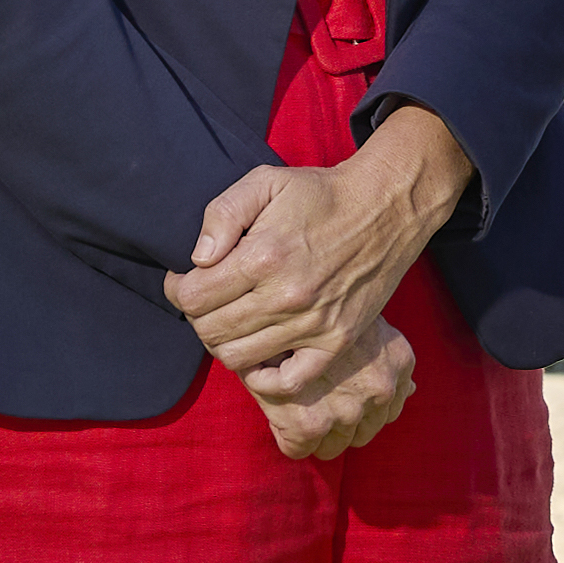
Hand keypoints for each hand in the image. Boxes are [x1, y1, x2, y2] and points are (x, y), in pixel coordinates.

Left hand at [164, 113, 470, 461]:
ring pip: (238, 358)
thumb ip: (223, 213)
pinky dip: (264, 377)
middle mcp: (286, 296)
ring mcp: (313, 323)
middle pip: (210, 331)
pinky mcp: (337, 340)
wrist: (386, 208)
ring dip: (223, 342)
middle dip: (197, 316)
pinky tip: (259, 355)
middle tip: (206, 299)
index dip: (178, 289)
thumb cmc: (321, 194)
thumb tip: (198, 258)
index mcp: (263, 257)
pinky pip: (289, 381)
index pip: (193, 298)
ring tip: (230, 321)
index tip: (184, 280)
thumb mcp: (265, 181)